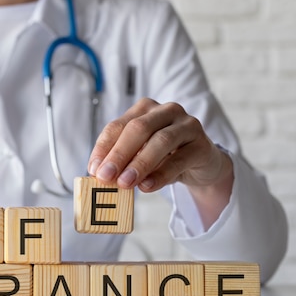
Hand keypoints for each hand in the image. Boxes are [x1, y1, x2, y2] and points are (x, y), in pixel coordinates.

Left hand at [87, 98, 233, 227]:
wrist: (202, 164)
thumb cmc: (164, 157)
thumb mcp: (139, 156)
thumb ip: (122, 161)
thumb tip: (99, 174)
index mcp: (144, 109)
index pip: (117, 126)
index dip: (103, 148)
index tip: (93, 170)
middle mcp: (166, 111)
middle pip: (138, 129)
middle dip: (119, 154)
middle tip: (105, 176)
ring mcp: (187, 125)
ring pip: (160, 141)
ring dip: (139, 164)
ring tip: (125, 183)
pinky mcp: (202, 144)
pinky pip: (179, 159)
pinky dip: (161, 174)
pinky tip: (147, 186)